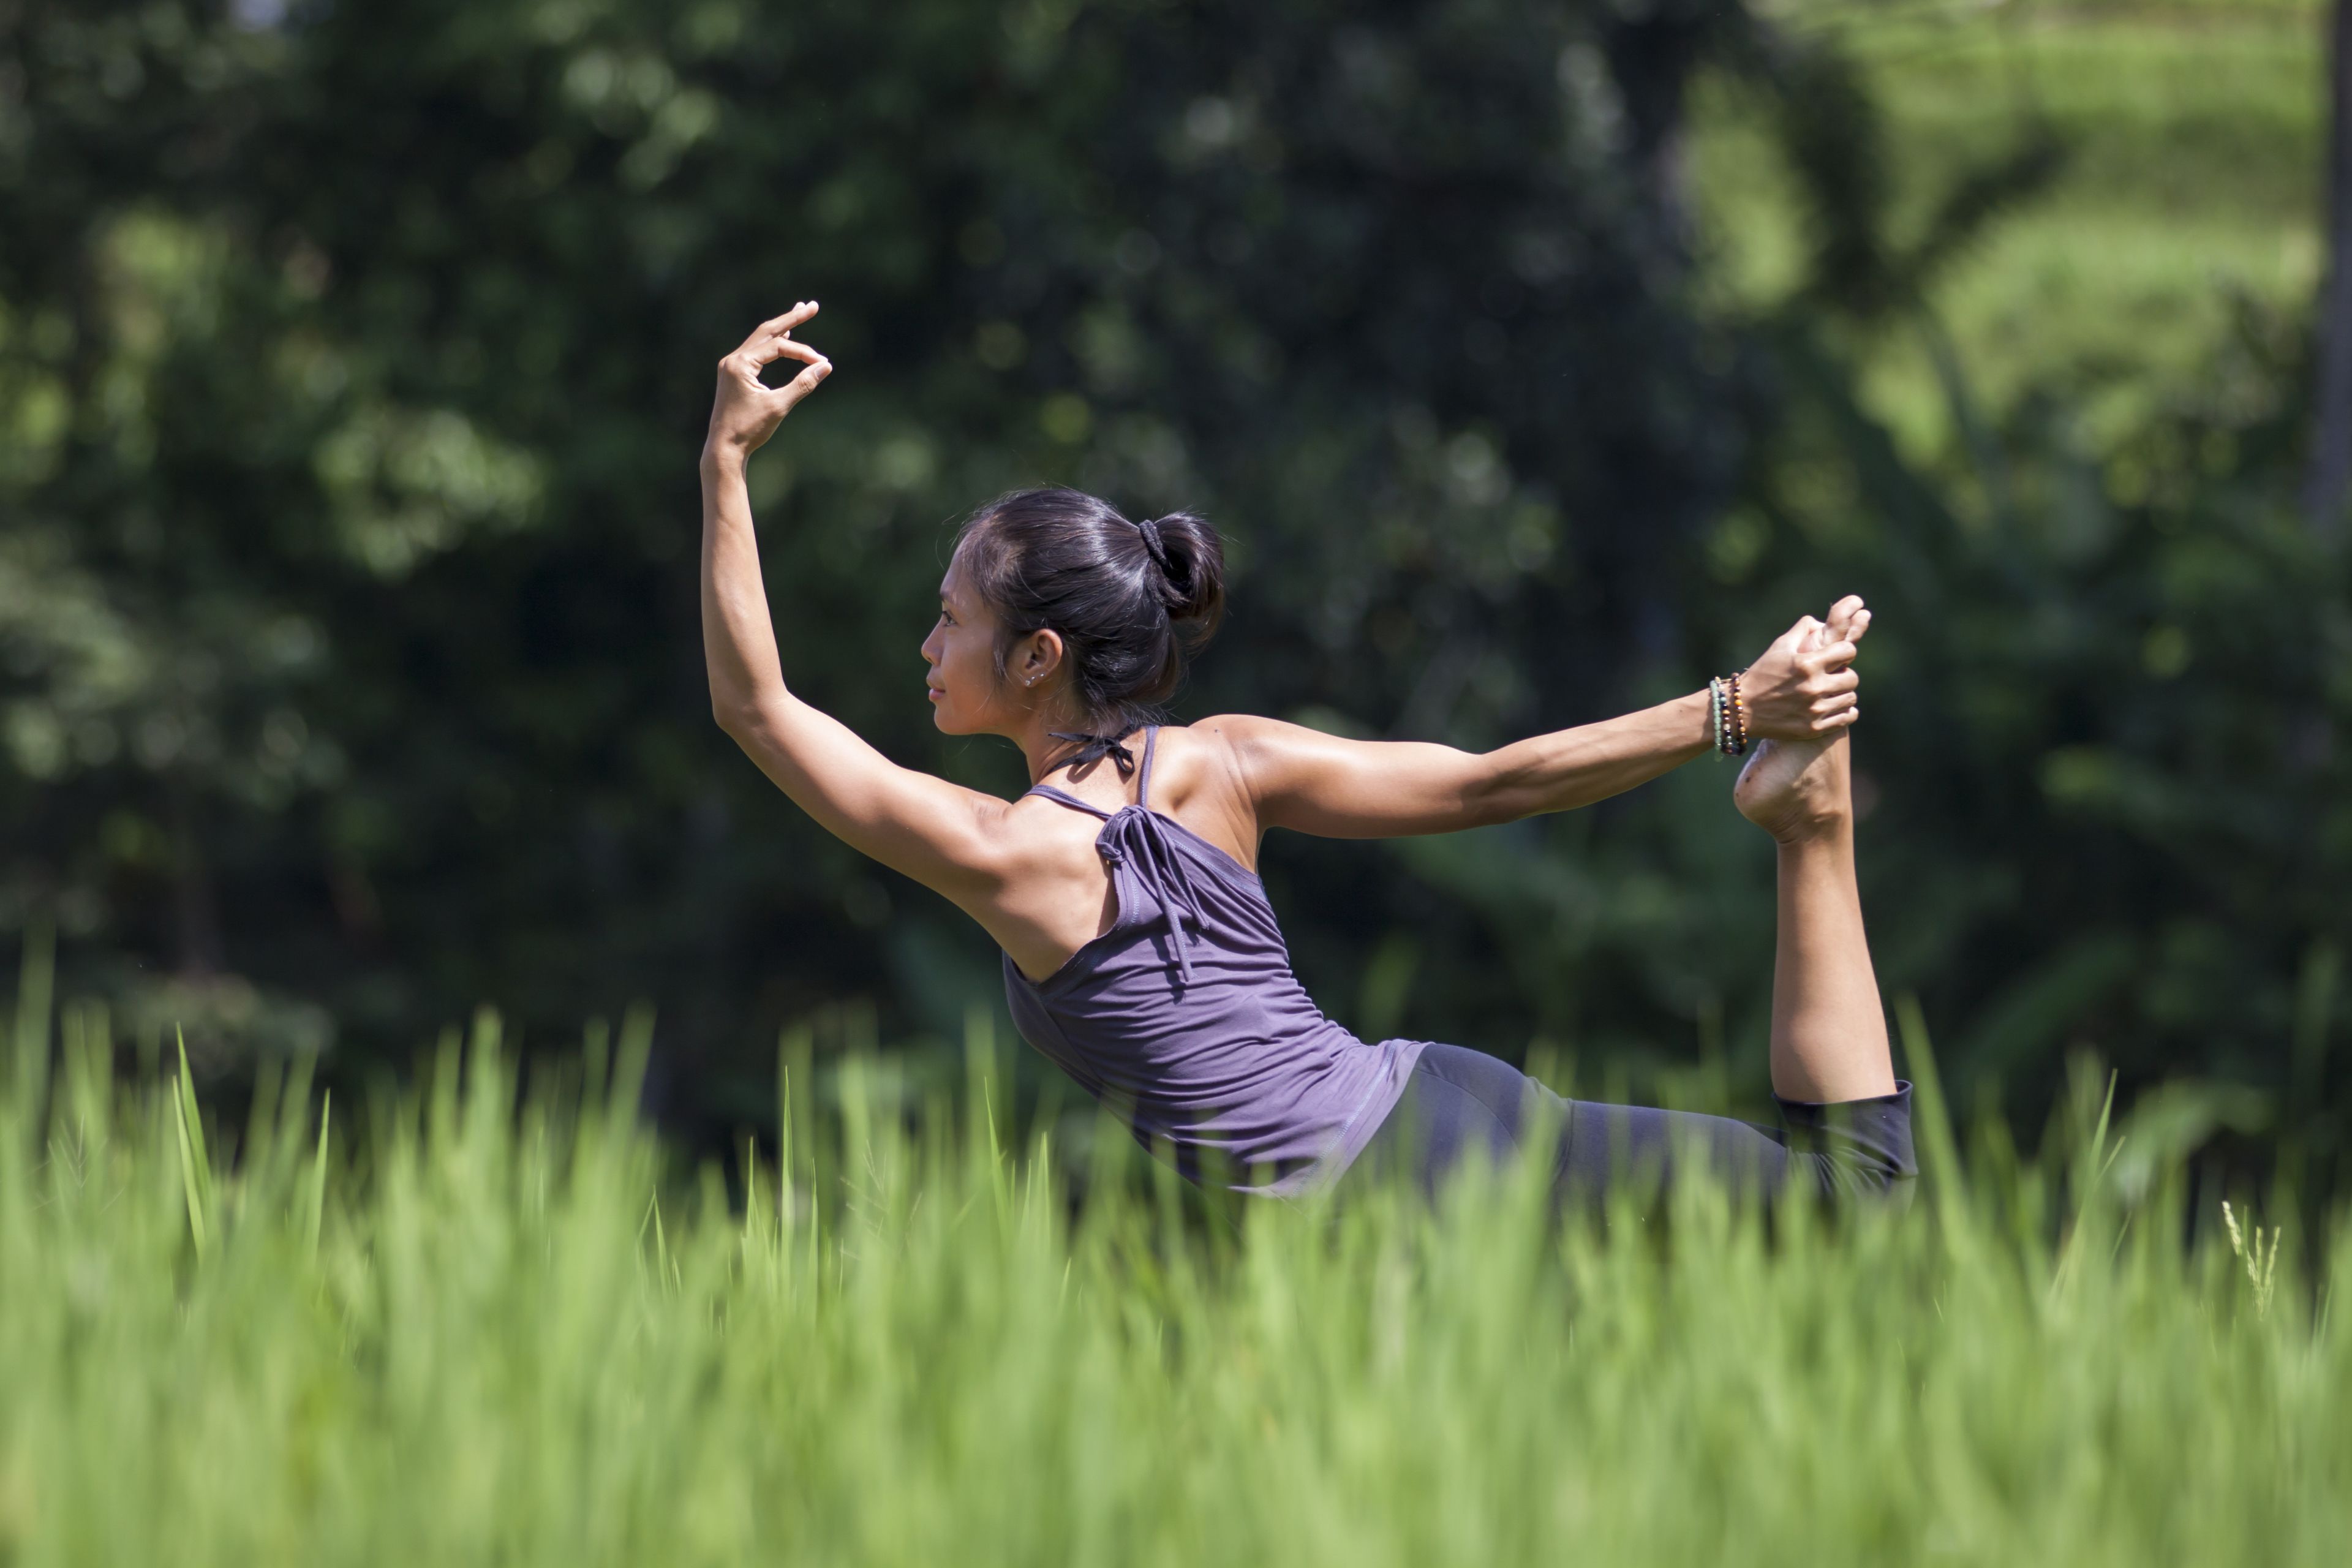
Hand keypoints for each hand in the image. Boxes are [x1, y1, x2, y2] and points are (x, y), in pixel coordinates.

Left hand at [705, 302, 831, 459]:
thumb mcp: (779, 406)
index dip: (803, 353)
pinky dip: (772, 344)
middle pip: (767, 331)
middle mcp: (733, 360)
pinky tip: (783, 336)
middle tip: (812, 306)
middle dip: (791, 319)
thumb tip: (826, 366)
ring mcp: (731, 366)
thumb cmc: (750, 429)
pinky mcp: (734, 375)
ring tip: (799, 311)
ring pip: (760, 340)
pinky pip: (756, 352)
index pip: (778, 347)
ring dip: (781, 327)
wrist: (724, 448)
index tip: (822, 364)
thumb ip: (803, 384)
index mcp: (740, 363)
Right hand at [1735, 595, 1870, 741]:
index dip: (1844, 651)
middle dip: (1844, 674)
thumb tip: (1821, 621)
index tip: (1837, 656)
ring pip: (1850, 698)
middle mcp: (1813, 687)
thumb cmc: (1761, 675)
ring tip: (1830, 692)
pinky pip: (1847, 717)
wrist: (1741, 709)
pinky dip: (1844, 711)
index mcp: (1806, 664)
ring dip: (1843, 693)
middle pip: (1852, 677)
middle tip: (1832, 676)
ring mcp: (1814, 710)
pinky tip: (1832, 706)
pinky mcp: (1814, 728)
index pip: (1848, 651)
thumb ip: (1802, 630)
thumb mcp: (1778, 647)